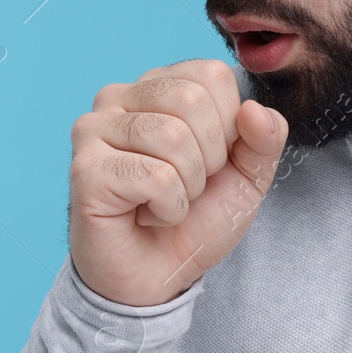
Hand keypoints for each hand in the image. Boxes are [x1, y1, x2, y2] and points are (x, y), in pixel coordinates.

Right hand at [68, 59, 285, 305]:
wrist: (158, 277)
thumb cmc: (196, 219)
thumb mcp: (248, 175)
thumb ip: (265, 138)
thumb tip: (254, 110)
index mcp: (158, 87)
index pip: (212, 74)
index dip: (229, 126)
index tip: (211, 161)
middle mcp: (118, 97)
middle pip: (191, 98)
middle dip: (210, 157)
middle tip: (188, 185)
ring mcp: (94, 129)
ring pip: (171, 136)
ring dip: (188, 186)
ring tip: (166, 201)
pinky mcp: (86, 169)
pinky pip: (154, 176)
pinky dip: (168, 208)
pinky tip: (147, 215)